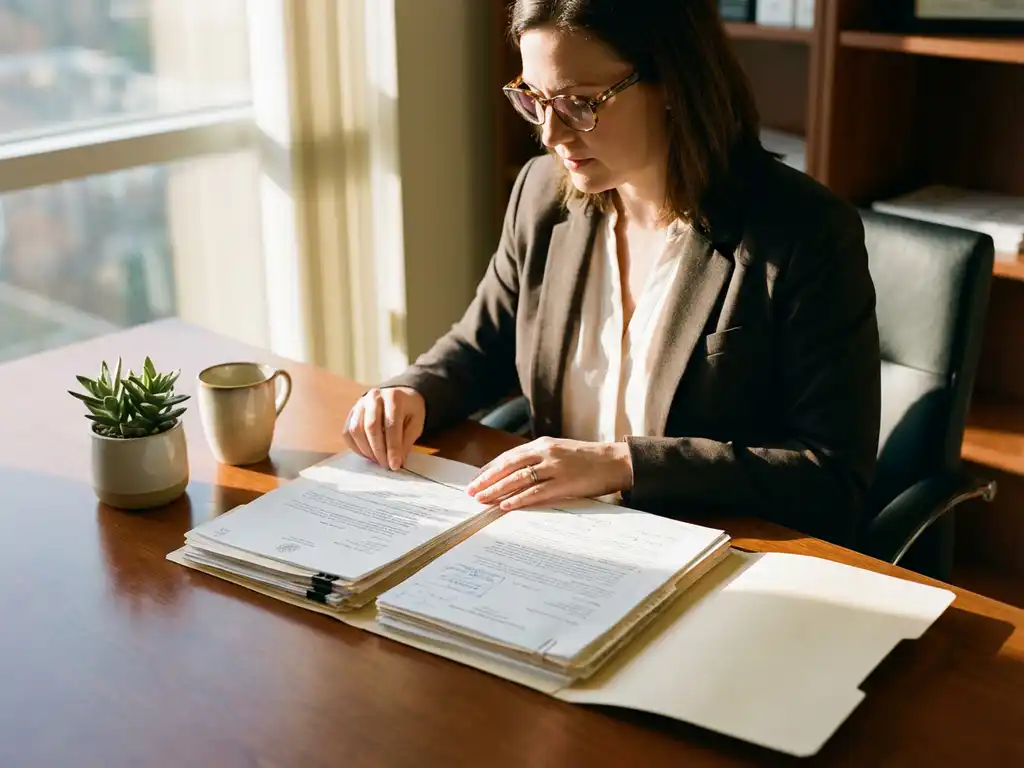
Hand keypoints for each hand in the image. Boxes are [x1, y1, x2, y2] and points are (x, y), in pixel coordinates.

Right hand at [342, 386, 424, 469]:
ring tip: (378, 460)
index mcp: (394, 397)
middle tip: (385, 465)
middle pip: (371, 427)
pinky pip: (347, 433)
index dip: (392, 448)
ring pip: (356, 430)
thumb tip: (397, 461)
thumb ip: (407, 440)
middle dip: (378, 451)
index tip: (395, 465)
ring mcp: (360, 404)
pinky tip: (368, 454)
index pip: (391, 425)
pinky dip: (356, 447)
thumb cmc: (409, 411)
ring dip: (366, 450)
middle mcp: (374, 397)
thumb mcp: (416, 423)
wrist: (399, 396)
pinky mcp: (351, 413)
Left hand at [467, 437, 632, 509]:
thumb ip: (539, 459)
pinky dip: (519, 499)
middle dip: (487, 479)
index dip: (490, 469)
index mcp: (542, 444)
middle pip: (509, 466)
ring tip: (482, 499)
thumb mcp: (560, 452)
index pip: (509, 456)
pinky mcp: (565, 483)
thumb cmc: (587, 460)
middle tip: (471, 491)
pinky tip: (505, 506)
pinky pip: (536, 493)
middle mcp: (546, 453)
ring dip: (497, 490)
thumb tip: (516, 473)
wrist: (615, 461)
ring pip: (518, 479)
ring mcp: (555, 467)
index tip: (476, 479)